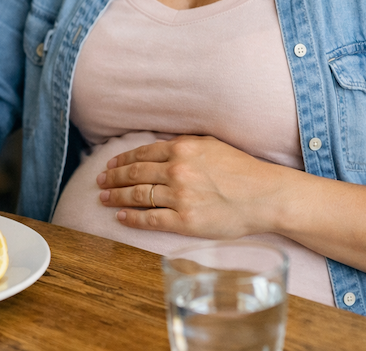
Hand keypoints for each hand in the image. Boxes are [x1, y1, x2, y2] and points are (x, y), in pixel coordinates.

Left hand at [96, 136, 283, 238]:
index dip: (122, 160)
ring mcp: (180, 196)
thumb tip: (161, 147)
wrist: (266, 195)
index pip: (142, 154)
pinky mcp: (185, 220)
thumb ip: (184, 145)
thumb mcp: (211, 144)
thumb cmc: (242, 170)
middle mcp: (177, 170)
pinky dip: (132, 218)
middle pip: (135, 174)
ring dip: (117, 197)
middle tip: (99, 182)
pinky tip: (121, 217)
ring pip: (138, 195)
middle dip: (112, 178)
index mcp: (182, 149)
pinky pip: (151, 219)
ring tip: (104, 199)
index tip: (110, 165)